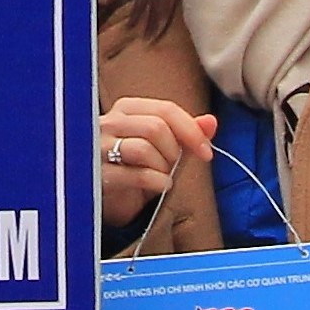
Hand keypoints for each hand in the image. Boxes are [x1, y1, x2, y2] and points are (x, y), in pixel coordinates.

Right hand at [98, 98, 210, 231]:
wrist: (110, 200)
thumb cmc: (137, 168)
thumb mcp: (164, 148)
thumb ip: (187, 133)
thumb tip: (211, 121)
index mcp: (127, 109)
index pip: (166, 110)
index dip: (192, 131)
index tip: (206, 152)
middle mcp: (109, 123)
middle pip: (156, 127)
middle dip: (175, 151)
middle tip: (176, 167)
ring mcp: (99, 147)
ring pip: (144, 149)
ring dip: (164, 167)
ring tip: (164, 175)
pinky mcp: (98, 174)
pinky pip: (136, 175)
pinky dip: (157, 182)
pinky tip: (161, 186)